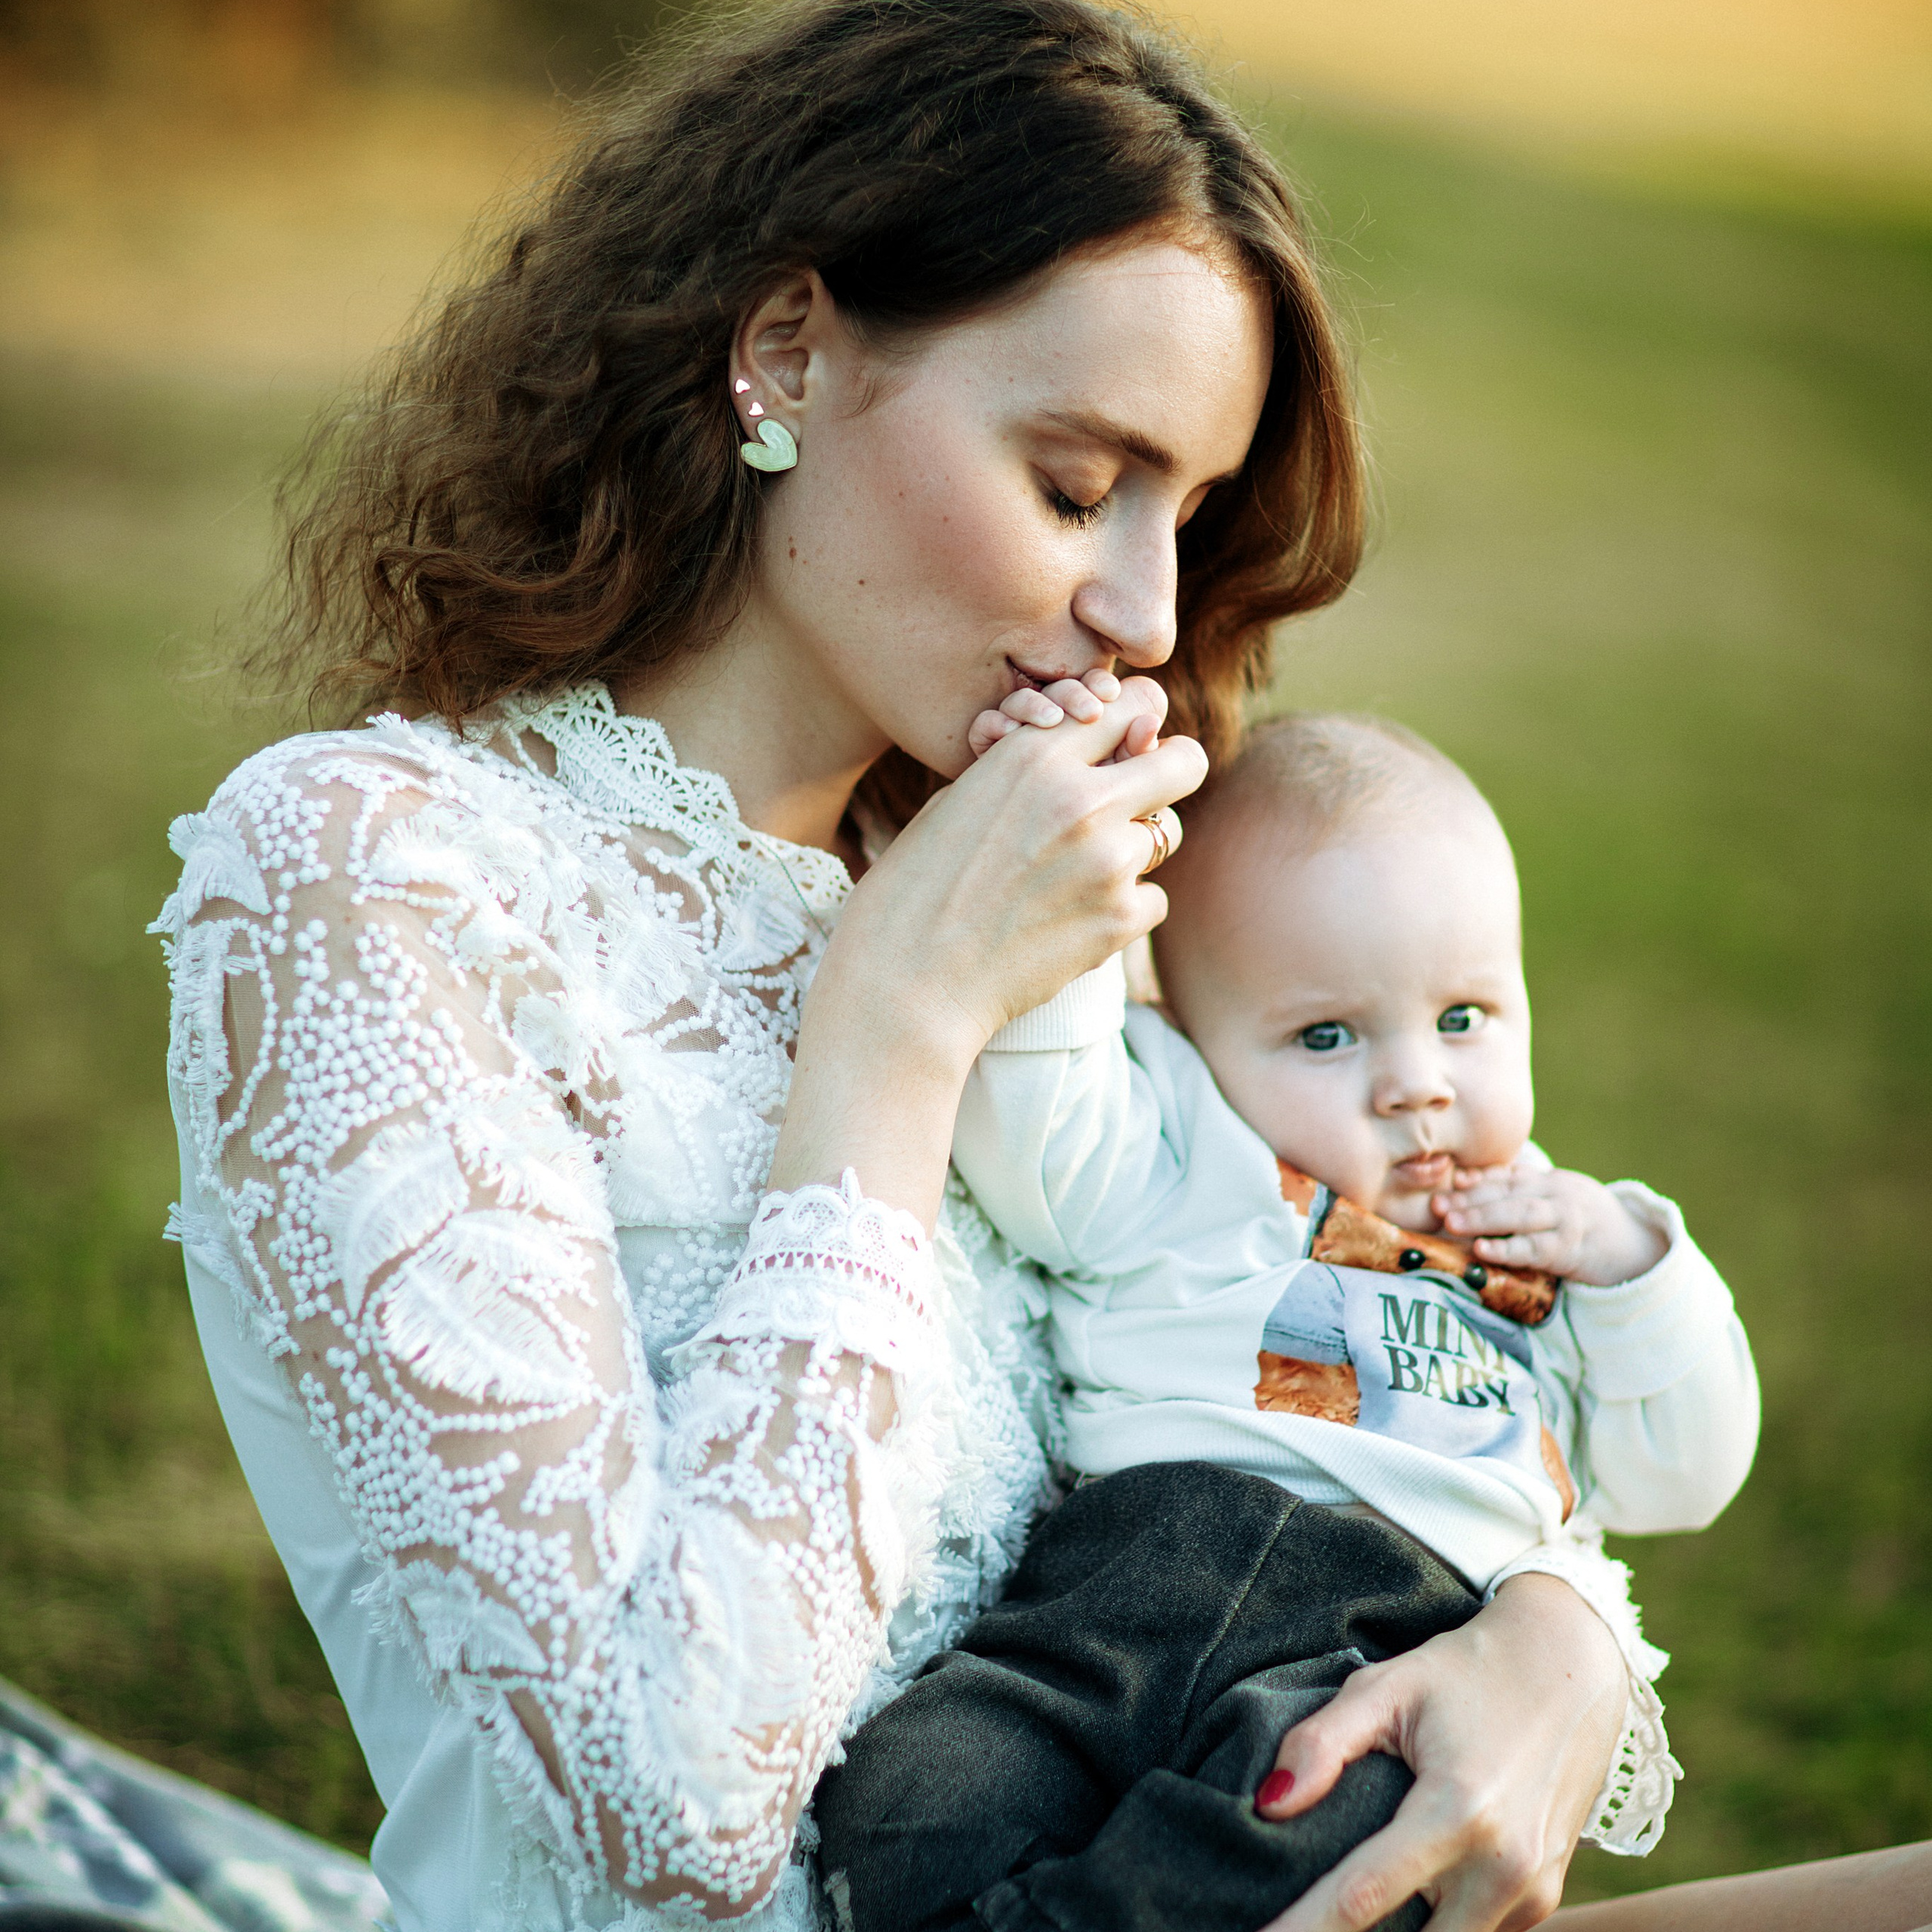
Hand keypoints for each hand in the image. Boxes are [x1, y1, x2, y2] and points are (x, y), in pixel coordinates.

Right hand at [771, 676, 1205, 1221]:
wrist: (906, 980)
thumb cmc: (918, 888)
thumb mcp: (962, 800)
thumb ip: (1031, 771)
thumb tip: (1098, 754)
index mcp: (1034, 756)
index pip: (1131, 705)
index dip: (1134, 725)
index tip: (1127, 745)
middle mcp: (1080, 799)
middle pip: (1185, 762)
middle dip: (1169, 775)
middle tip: (1145, 798)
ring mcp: (1108, 862)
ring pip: (1165, 836)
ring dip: (1132, 852)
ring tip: (1075, 877)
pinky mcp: (1119, 921)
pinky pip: (1152, 900)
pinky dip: (1123, 911)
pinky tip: (1070, 922)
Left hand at [1255, 1574, 1627, 1931]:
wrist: (1571, 1669)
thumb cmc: (1465, 1673)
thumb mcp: (1386, 1687)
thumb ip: (1322, 1743)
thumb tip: (1267, 1805)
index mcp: (1458, 1811)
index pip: (1360, 1898)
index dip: (1301, 1930)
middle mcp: (1503, 1867)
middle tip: (1291, 1924)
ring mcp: (1531, 1892)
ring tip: (1333, 1912)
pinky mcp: (1542, 1899)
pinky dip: (1432, 1926)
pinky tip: (1396, 1904)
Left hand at [1433, 1164, 1666, 1285]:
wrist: (1638, 1248)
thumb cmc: (1585, 1224)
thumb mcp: (1557, 1198)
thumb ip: (1520, 1190)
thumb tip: (1466, 1183)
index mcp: (1550, 1181)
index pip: (1508, 1177)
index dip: (1478, 1179)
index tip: (1450, 1182)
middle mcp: (1557, 1195)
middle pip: (1508, 1193)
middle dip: (1470, 1199)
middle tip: (1437, 1205)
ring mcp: (1566, 1222)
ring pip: (1519, 1216)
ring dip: (1482, 1218)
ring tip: (1451, 1222)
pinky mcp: (1571, 1251)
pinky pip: (1535, 1250)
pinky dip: (1507, 1249)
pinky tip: (1482, 1250)